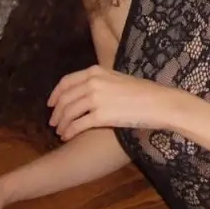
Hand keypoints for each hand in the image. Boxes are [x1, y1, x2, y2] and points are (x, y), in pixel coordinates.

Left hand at [47, 66, 173, 140]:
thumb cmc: (144, 92)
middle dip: (56, 112)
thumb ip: (101, 82)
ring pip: (68, 112)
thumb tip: (86, 91)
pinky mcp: (100, 116)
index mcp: (96, 71)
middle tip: (52, 122)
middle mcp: (92, 83)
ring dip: (61, 123)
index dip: (55, 94)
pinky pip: (77, 125)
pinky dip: (69, 132)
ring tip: (60, 132)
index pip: (66, 82)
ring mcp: (95, 99)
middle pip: (64, 98)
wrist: (159, 103)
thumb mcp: (118, 79)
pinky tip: (67, 137)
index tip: (50, 104)